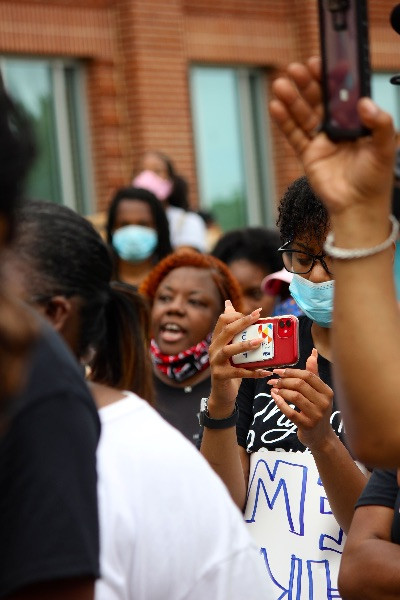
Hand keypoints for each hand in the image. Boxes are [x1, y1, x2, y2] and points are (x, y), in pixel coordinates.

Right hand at [208, 300, 270, 416]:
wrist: (221, 393)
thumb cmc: (229, 367)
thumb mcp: (229, 347)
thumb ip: (231, 329)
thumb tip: (228, 303)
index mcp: (217, 339)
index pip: (223, 320)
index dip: (238, 314)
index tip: (256, 313)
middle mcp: (214, 348)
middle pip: (227, 330)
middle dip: (243, 322)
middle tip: (258, 316)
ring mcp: (216, 362)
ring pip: (229, 350)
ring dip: (245, 345)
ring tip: (259, 342)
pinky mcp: (221, 376)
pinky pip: (239, 372)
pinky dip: (254, 372)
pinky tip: (266, 371)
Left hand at [268, 348, 334, 451]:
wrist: (321, 437)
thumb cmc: (317, 411)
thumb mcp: (319, 392)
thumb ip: (314, 373)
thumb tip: (313, 352)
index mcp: (327, 391)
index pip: (308, 375)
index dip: (291, 371)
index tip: (278, 371)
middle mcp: (324, 402)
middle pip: (300, 384)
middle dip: (284, 380)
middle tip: (273, 380)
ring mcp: (316, 415)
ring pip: (295, 396)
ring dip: (281, 391)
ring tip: (274, 389)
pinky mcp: (307, 425)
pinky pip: (290, 412)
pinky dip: (280, 403)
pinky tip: (275, 398)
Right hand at [269, 57, 395, 221]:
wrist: (358, 206)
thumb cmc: (375, 178)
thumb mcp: (385, 147)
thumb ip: (380, 123)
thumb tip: (365, 103)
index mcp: (356, 120)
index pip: (342, 93)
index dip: (333, 78)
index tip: (324, 62)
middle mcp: (337, 127)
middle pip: (319, 100)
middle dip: (308, 83)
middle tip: (297, 68)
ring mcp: (321, 140)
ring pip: (303, 115)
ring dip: (291, 99)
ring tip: (281, 84)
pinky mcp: (308, 155)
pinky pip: (294, 135)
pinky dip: (284, 121)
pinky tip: (276, 107)